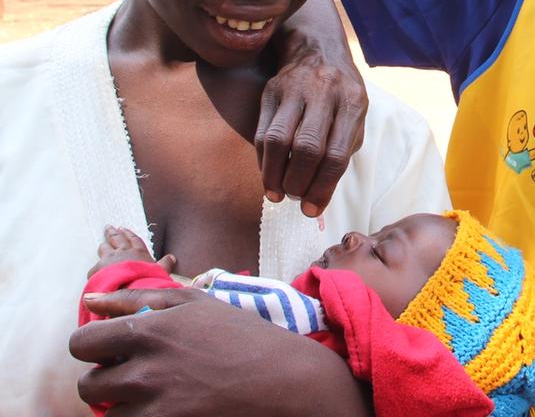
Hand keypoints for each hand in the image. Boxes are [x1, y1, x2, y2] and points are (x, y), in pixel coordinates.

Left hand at [70, 288, 370, 416]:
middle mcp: (146, 372)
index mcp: (151, 331)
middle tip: (135, 373)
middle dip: (105, 379)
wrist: (282, 381)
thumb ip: (135, 299)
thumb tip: (89, 302)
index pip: (82, 344)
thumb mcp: (195, 304)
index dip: (92, 346)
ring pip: (105, 416)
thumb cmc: (239, 336)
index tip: (110, 348)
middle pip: (88, 385)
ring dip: (121, 406)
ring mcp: (154, 410)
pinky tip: (165, 408)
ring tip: (154, 394)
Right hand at [256, 0, 367, 216]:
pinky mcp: (271, 90)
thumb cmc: (342, 93)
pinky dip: (263, 160)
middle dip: (299, 183)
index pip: (337, 154)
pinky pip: (262, 131)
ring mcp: (295, 89)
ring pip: (278, 140)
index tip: (313, 210)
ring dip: (275, 175)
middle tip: (297, 199)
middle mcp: (324, 92)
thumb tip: (320, 194)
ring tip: (277, 193)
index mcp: (352, 102)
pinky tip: (269, 174)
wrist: (319, 48)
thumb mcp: (356, 115)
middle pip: (307, 148)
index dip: (323, 187)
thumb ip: (343, 149)